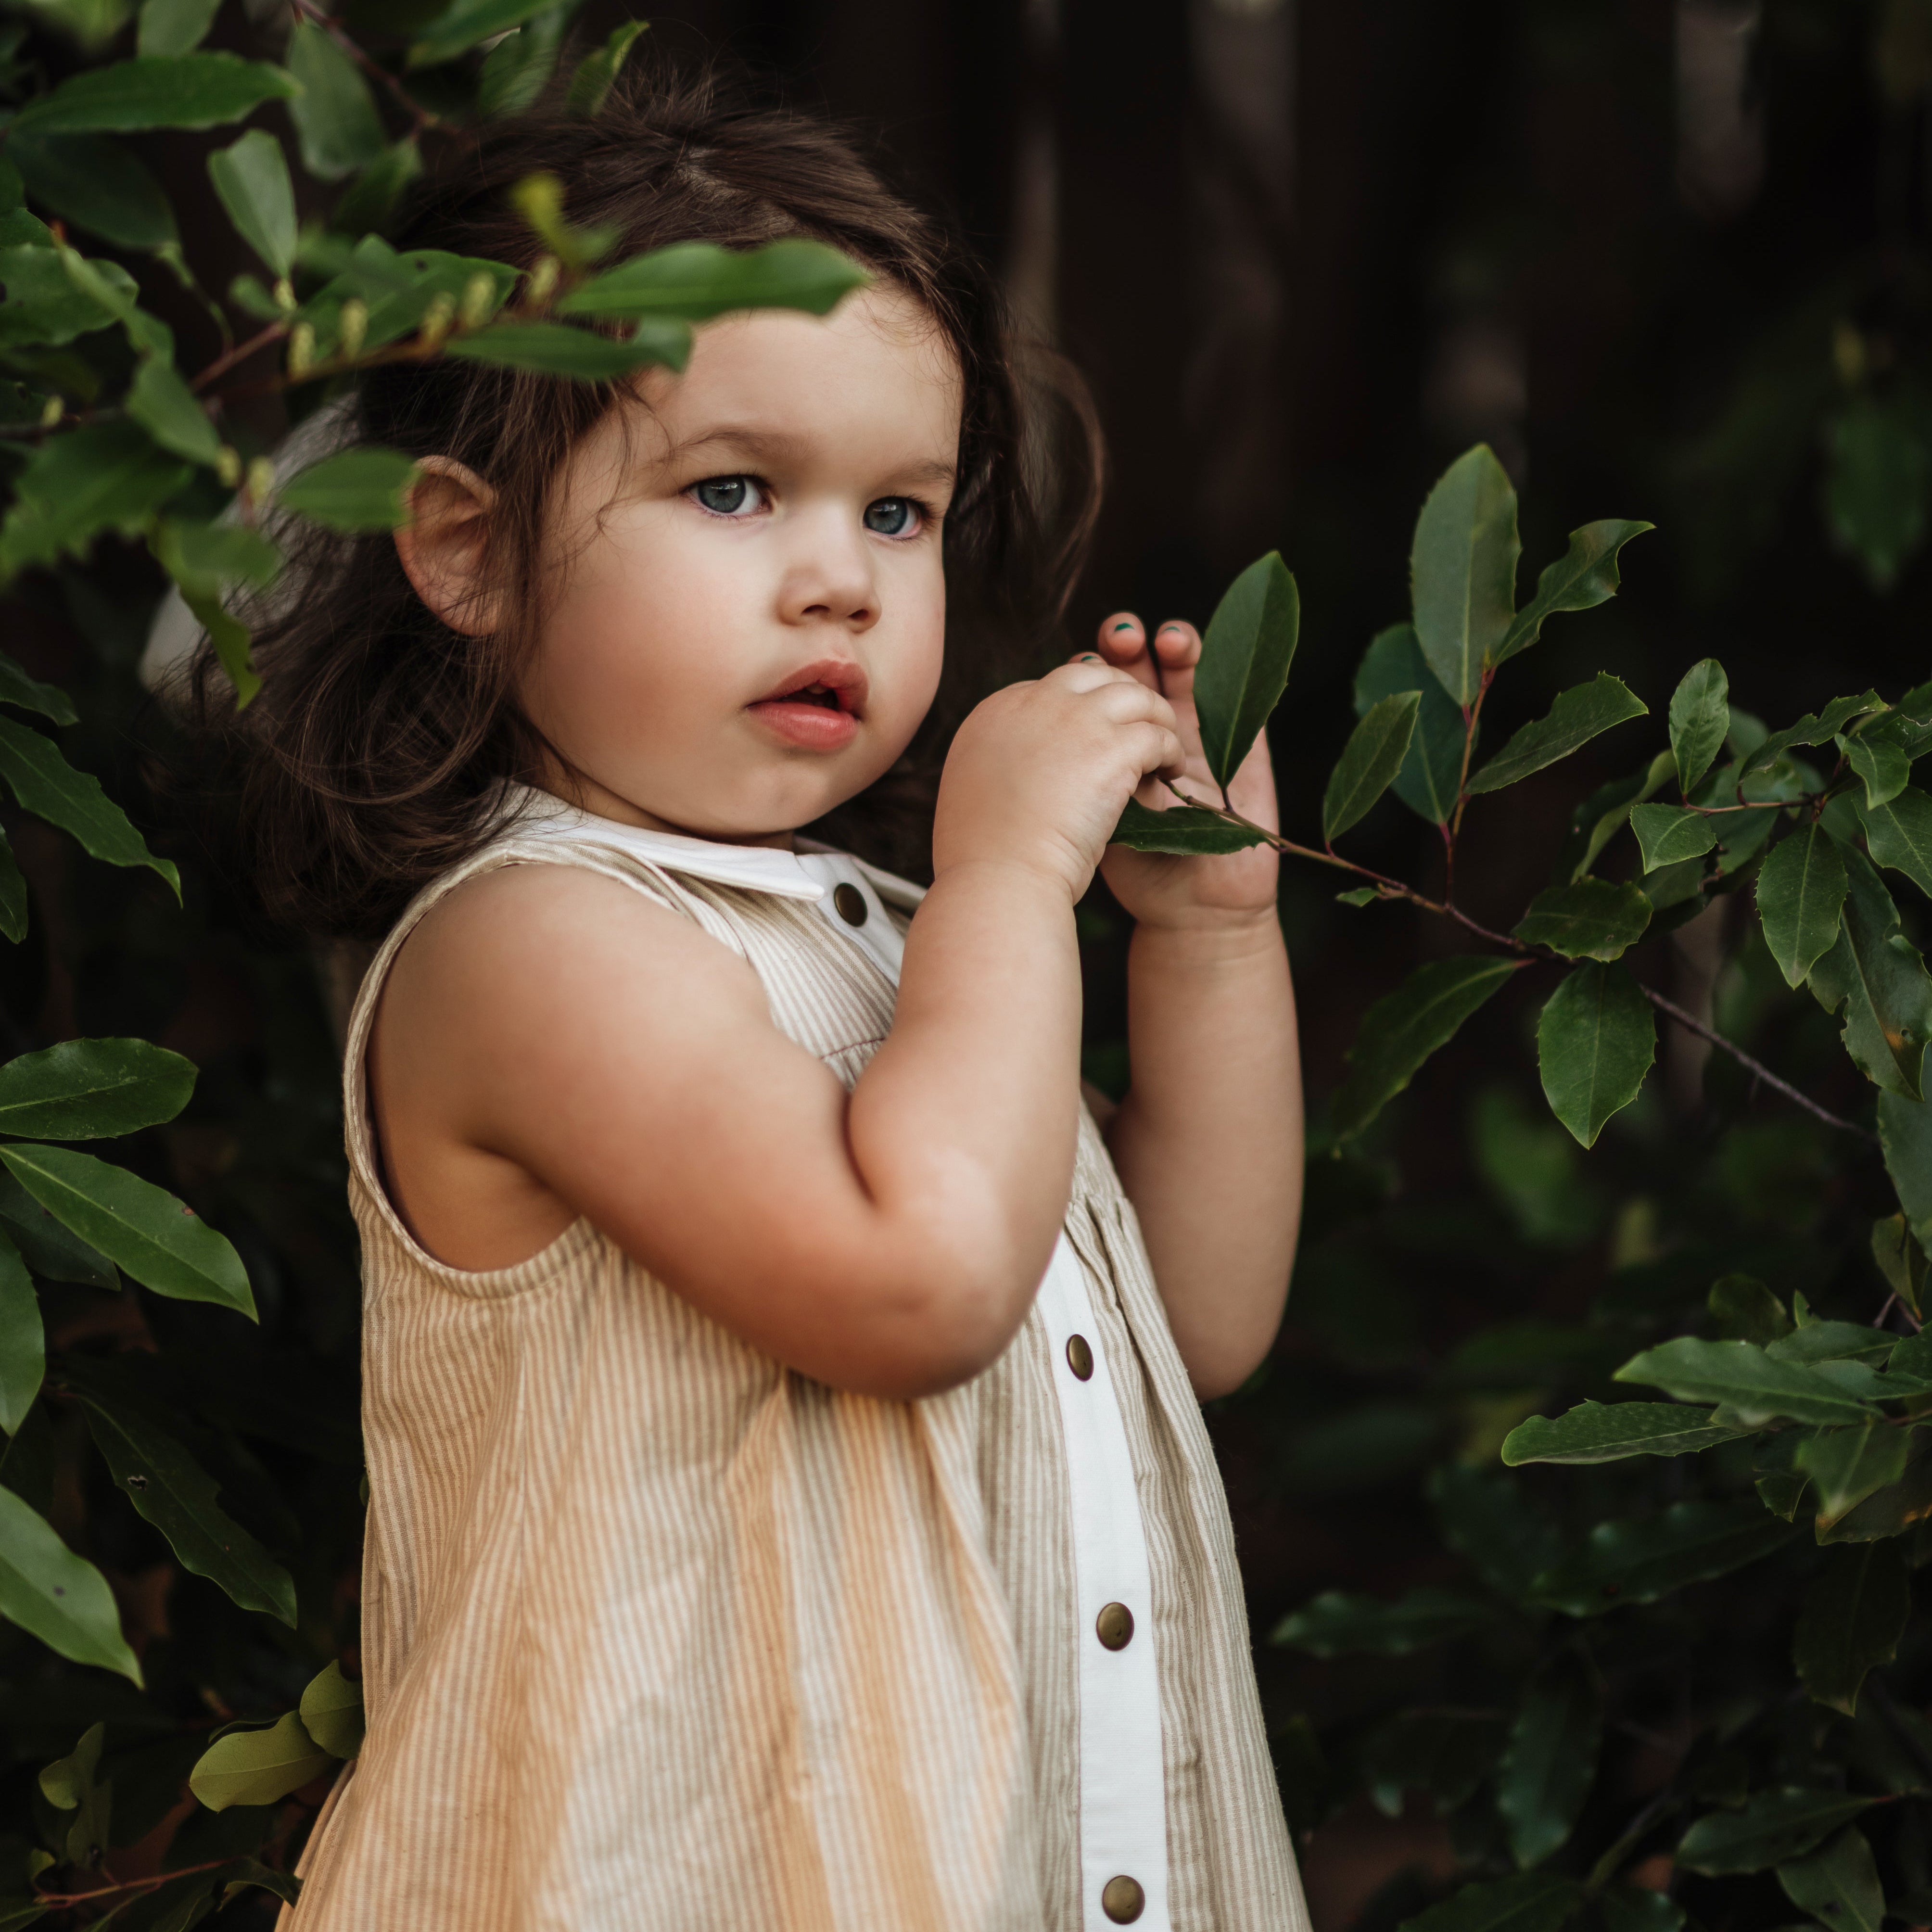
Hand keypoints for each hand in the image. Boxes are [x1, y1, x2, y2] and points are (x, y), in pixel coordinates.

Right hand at [933, 659, 1187, 902]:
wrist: (999, 878)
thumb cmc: (984, 855)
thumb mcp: (973, 790)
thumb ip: (997, 764)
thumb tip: (1017, 769)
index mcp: (995, 712)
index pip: (1050, 688)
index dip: (1081, 707)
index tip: (1097, 734)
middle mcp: (1033, 702)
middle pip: (1092, 676)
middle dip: (1121, 697)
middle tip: (1140, 727)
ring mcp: (1074, 720)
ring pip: (1133, 695)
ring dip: (1155, 717)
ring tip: (1166, 748)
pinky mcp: (1111, 746)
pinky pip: (1156, 733)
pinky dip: (1170, 749)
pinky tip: (1172, 772)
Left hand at [1089, 613, 1280, 929]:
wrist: (1193, 903)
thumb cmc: (1139, 868)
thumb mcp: (1103, 814)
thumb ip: (1092, 770)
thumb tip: (1064, 731)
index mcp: (1106, 745)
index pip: (1091, 691)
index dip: (1084, 673)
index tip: (1076, 670)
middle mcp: (1148, 730)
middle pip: (1133, 667)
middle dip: (1123, 644)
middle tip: (1120, 639)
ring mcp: (1196, 732)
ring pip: (1180, 670)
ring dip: (1170, 643)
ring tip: (1162, 640)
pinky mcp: (1241, 741)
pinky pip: (1233, 691)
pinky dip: (1212, 663)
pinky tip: (1187, 650)